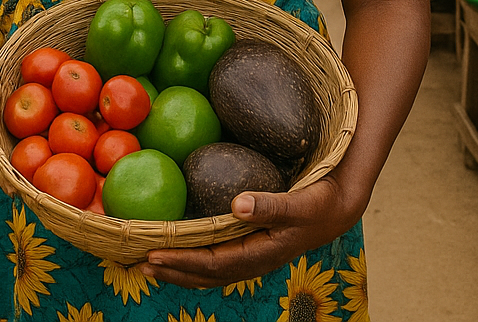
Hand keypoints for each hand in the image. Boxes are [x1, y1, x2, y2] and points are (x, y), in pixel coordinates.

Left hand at [140, 175, 361, 288]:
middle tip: (138, 262)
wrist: (339, 209)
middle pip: (205, 274)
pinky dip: (194, 260)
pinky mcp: (252, 246)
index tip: (154, 254)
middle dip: (172, 270)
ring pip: (209, 271)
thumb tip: (237, 204)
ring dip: (180, 269)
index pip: (213, 264)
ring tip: (150, 263)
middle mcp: (253, 260)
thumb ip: (269, 205)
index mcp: (260, 253)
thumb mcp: (299, 203)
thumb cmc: (319, 203)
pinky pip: (217, 259)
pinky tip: (181, 250)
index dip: (182, 261)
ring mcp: (252, 256)